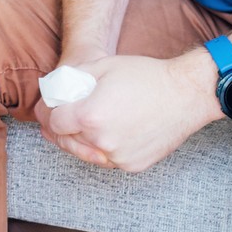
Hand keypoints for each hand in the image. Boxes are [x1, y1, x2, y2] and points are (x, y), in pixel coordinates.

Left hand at [36, 52, 220, 173]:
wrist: (185, 94)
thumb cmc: (145, 76)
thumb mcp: (102, 66)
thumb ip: (71, 80)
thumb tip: (53, 90)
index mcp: (90, 116)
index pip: (53, 122)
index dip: (46, 112)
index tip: (47, 108)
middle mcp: (102, 141)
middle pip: (66, 141)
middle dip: (58, 129)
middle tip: (55, 120)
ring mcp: (119, 157)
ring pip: (85, 153)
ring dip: (77, 141)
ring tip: (76, 128)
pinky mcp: (133, 165)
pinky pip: (107, 160)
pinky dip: (100, 149)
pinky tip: (102, 134)